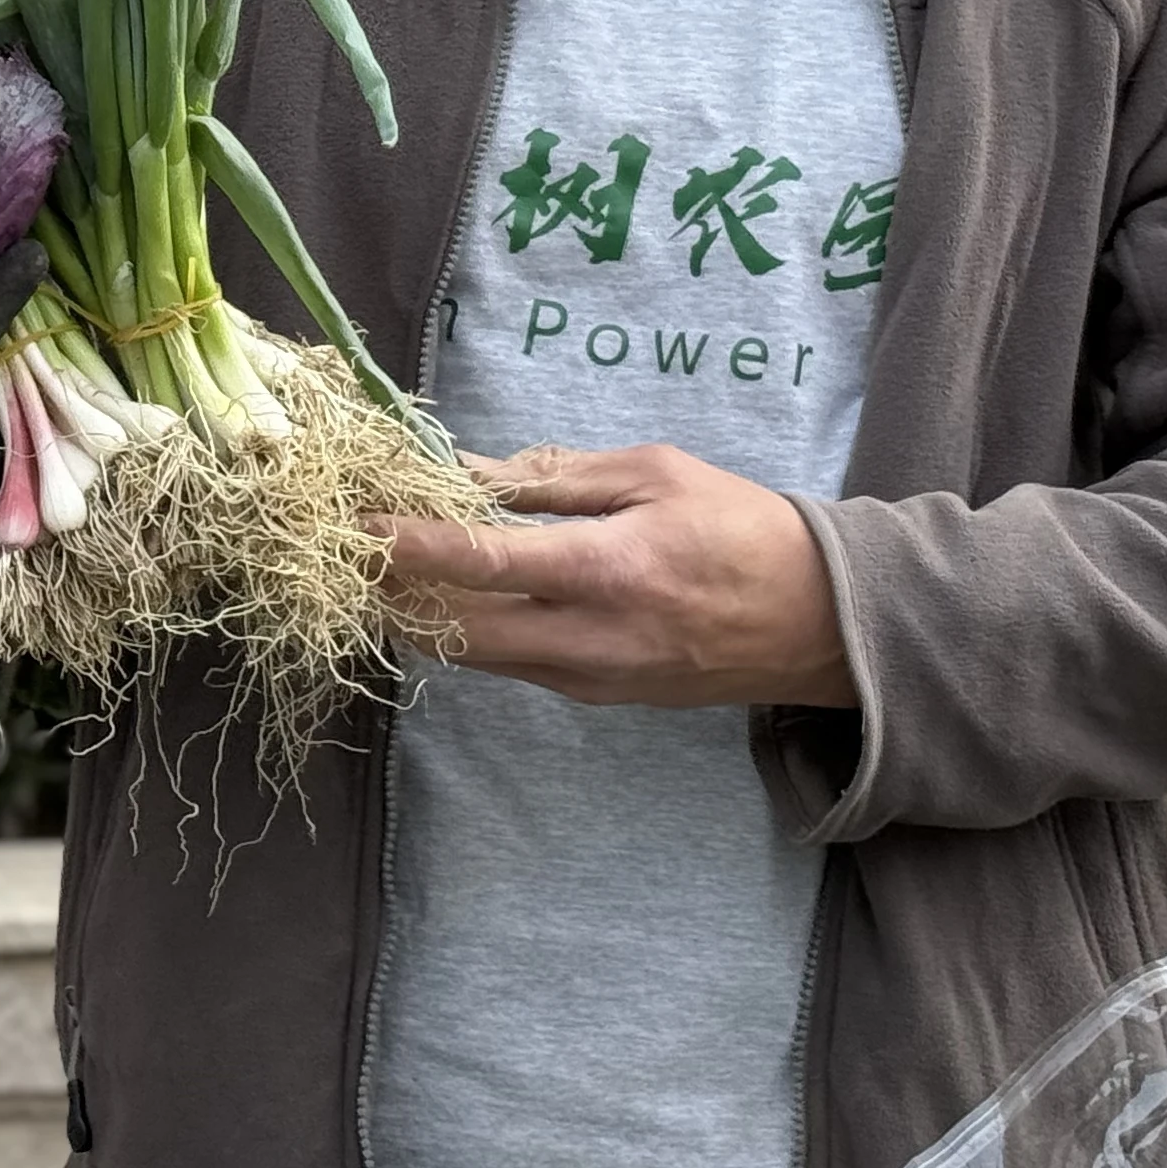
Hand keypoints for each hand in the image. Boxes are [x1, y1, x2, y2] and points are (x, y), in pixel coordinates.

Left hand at [370, 442, 857, 708]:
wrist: (814, 620)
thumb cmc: (738, 525)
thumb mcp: (652, 472)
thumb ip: (555, 478)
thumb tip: (469, 472)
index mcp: (606, 569)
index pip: (480, 564)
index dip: (410, 546)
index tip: (357, 523)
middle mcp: (589, 638)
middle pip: (456, 630)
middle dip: (394, 592)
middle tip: (352, 548)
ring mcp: (591, 678)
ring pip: (477, 656)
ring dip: (425, 615)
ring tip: (390, 565)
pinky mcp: (598, 696)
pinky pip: (513, 665)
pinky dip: (472, 632)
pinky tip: (456, 594)